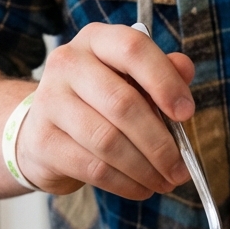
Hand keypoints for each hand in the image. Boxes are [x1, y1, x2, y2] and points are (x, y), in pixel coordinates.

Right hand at [16, 23, 194, 199]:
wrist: (44, 128)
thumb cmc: (98, 100)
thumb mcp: (130, 78)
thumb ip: (161, 72)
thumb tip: (185, 69)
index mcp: (96, 40)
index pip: (133, 48)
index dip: (165, 81)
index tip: (187, 113)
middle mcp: (68, 63)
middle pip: (123, 103)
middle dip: (160, 143)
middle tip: (181, 168)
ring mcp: (49, 101)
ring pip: (108, 141)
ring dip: (145, 168)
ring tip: (165, 181)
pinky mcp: (43, 141)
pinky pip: (93, 167)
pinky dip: (125, 183)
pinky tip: (141, 188)